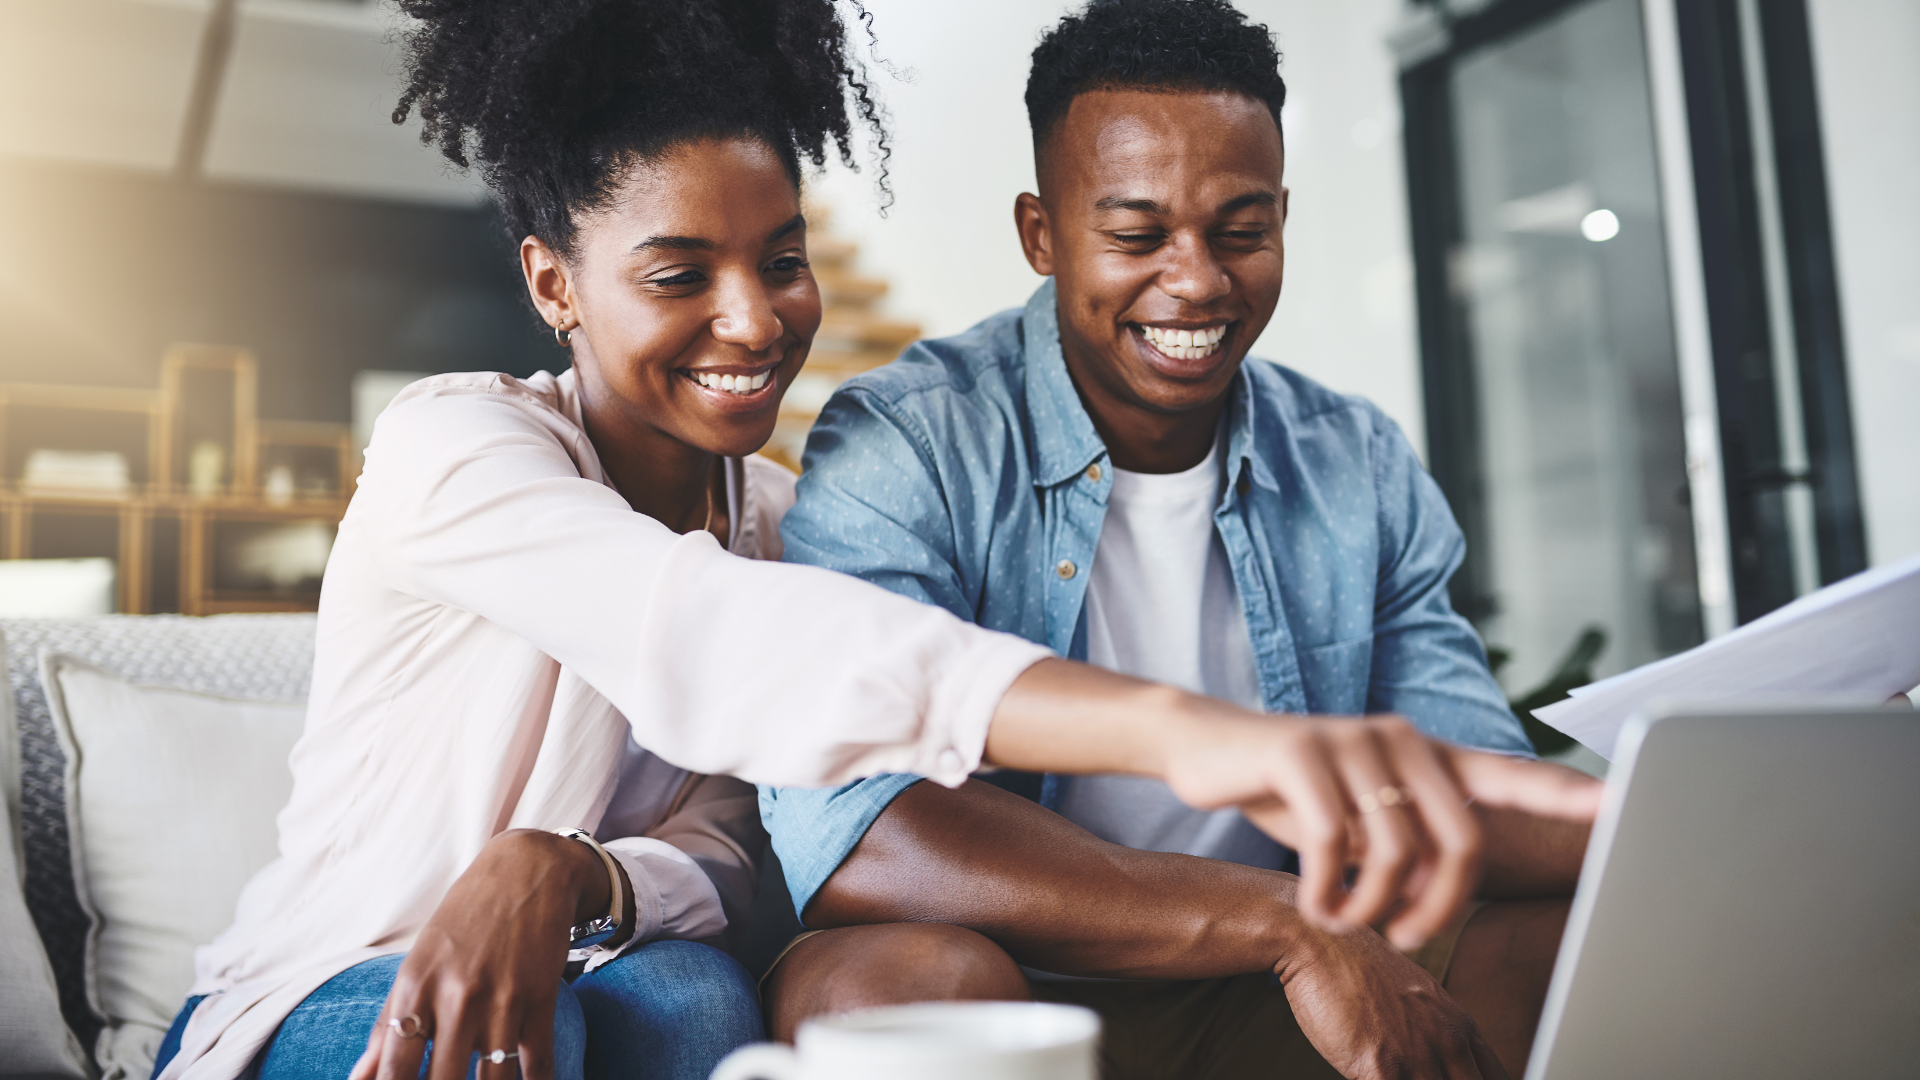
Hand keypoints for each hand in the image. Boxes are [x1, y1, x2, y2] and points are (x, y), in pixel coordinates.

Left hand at [349, 830, 628, 1079]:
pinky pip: (538, 1064)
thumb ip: (387, 1024)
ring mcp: (502, 1000)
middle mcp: (456, 997)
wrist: (528, 870)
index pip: (393, 1068)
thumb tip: (359, 1077)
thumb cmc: (464, 919)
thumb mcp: (417, 963)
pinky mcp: (540, 999)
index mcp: (416, 987)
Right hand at [1161, 713, 1599, 948]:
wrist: (1210, 750)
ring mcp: (1352, 738)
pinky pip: (1333, 841)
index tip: (1619, 804)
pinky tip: (1316, 902)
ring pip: (1396, 849)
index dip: (1567, 793)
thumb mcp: (1362, 824)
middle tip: (1402, 936)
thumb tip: (1439, 894)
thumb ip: (1411, 846)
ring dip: (1370, 906)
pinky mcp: (1302, 750)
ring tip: (1344, 918)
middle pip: (1459, 840)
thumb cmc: (1296, 793)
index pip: (1511, 775)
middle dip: (1437, 906)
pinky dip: (1328, 890)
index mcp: (1427, 755)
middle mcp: (1401, 738)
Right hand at [1279, 921, 1507, 1079]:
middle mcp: (1447, 1040)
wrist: (1318, 945)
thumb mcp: (1414, 996)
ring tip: (1388, 1071)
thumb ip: (1433, 1031)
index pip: (1495, 1077)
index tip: (1454, 1079)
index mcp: (1458, 1025)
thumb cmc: (1355, 969)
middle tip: (1412, 1074)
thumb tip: (1436, 1064)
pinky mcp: (1382, 1068)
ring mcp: (1418, 1056)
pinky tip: (1363, 1073)